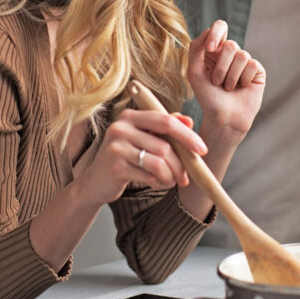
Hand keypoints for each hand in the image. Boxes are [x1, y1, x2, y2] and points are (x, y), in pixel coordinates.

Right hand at [73, 109, 207, 205]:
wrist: (97, 180)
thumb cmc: (125, 157)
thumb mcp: (143, 138)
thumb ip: (164, 128)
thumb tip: (189, 121)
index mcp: (130, 116)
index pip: (165, 120)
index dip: (187, 135)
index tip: (202, 150)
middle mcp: (121, 127)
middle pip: (164, 146)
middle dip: (180, 164)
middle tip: (186, 177)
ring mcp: (116, 146)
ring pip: (159, 163)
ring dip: (170, 176)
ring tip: (170, 181)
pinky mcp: (115, 166)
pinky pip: (149, 176)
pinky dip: (159, 182)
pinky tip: (157, 183)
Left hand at [187, 20, 264, 141]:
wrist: (224, 118)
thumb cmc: (207, 97)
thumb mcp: (194, 72)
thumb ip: (196, 49)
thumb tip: (208, 30)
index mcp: (214, 51)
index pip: (220, 27)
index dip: (216, 34)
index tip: (210, 48)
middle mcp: (230, 54)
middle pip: (230, 45)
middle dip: (221, 66)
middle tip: (216, 82)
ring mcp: (245, 61)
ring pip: (242, 55)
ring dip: (231, 76)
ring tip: (228, 88)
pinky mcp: (257, 70)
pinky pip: (252, 64)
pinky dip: (244, 79)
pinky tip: (242, 88)